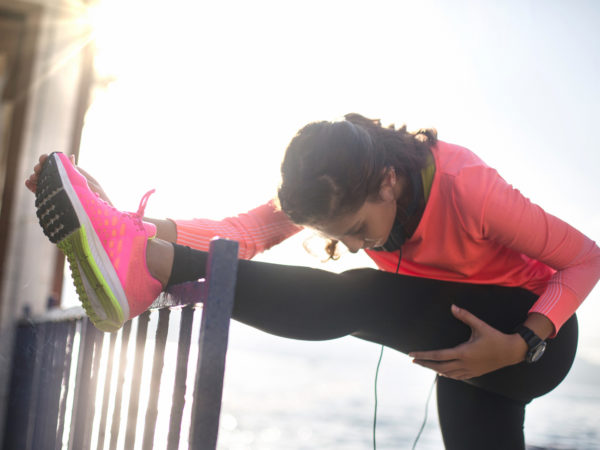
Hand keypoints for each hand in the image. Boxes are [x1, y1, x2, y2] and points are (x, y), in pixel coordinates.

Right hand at [25, 154, 112, 205]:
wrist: (98, 215)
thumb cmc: (97, 198)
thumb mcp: (86, 183)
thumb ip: (75, 171)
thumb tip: (70, 156)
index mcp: (72, 173)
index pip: (56, 164)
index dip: (48, 160)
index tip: (43, 159)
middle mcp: (63, 180)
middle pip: (47, 171)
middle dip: (40, 169)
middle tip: (37, 171)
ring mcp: (58, 189)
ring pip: (43, 181)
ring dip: (35, 178)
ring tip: (32, 179)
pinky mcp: (54, 198)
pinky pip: (42, 192)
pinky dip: (34, 187)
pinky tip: (29, 183)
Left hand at [409, 305, 526, 379]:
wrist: (511, 352)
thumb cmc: (495, 337)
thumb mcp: (480, 325)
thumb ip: (465, 316)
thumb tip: (452, 307)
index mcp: (463, 352)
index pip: (438, 355)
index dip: (423, 355)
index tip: (412, 354)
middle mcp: (464, 364)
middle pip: (439, 366)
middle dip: (425, 363)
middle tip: (414, 360)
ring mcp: (469, 370)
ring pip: (447, 373)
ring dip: (434, 369)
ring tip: (424, 365)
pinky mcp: (474, 373)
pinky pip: (457, 377)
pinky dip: (447, 375)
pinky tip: (442, 373)